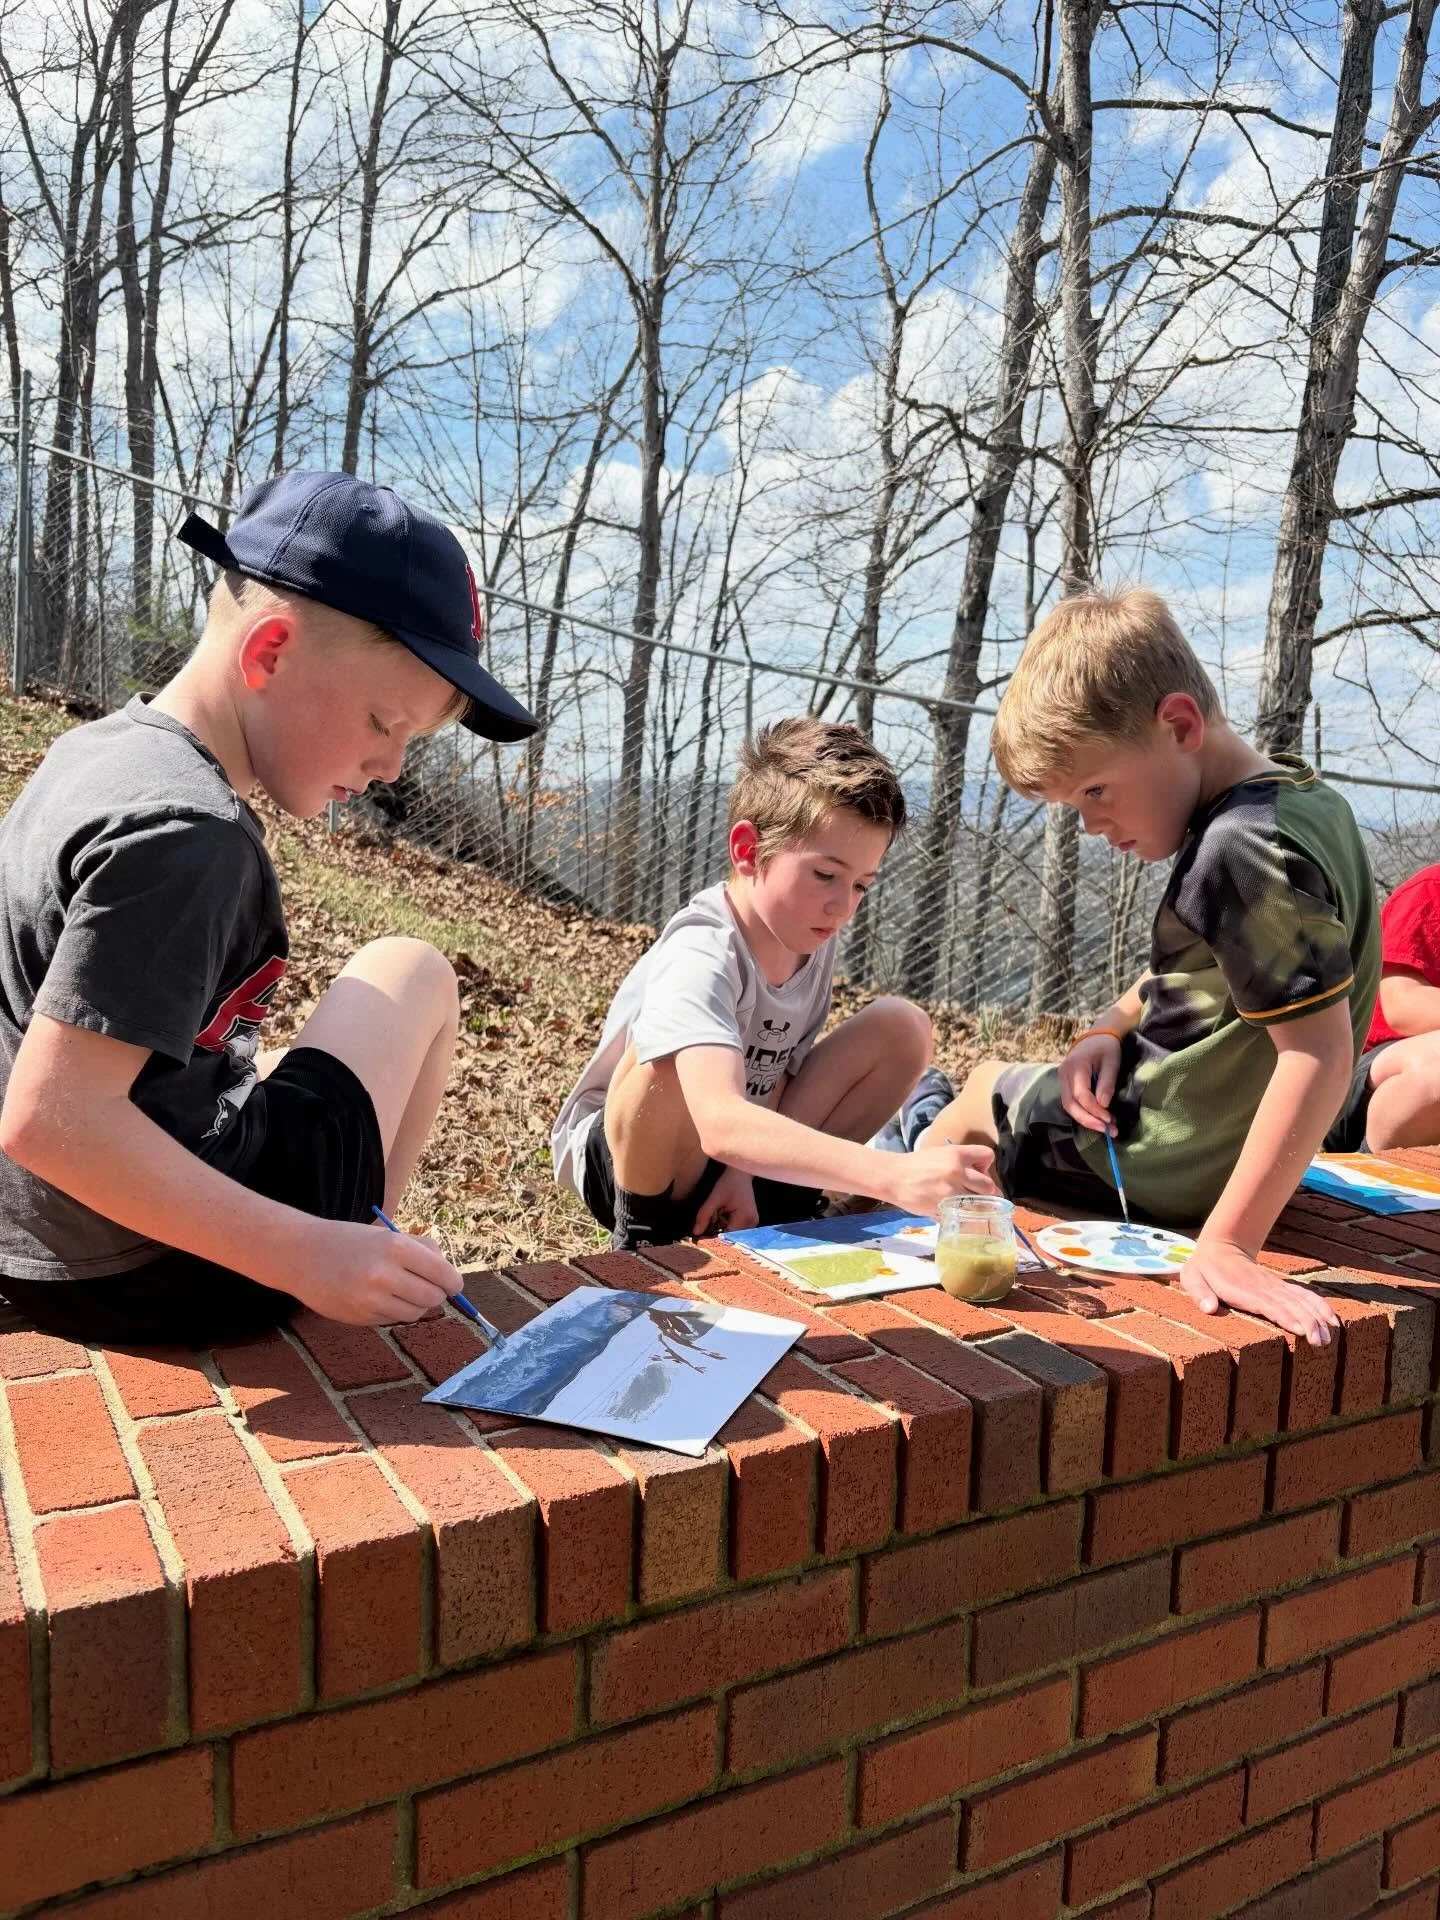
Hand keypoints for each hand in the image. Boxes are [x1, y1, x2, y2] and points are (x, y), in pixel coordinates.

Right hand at [276, 1217, 463, 1325]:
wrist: (301, 1255)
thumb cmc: (350, 1241)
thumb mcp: (387, 1235)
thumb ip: (422, 1251)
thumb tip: (450, 1276)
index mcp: (396, 1247)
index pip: (444, 1274)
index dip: (453, 1282)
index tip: (453, 1285)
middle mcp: (384, 1274)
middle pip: (433, 1297)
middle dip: (435, 1294)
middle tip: (427, 1286)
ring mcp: (371, 1299)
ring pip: (415, 1313)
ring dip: (415, 1304)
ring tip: (400, 1290)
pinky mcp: (360, 1317)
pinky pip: (392, 1320)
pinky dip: (393, 1311)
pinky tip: (377, 1297)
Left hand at [694, 1166, 758, 1236]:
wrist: (741, 1174)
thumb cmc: (728, 1183)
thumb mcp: (714, 1197)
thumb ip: (704, 1215)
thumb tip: (695, 1233)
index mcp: (745, 1218)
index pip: (727, 1236)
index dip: (712, 1238)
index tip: (700, 1239)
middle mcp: (752, 1223)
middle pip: (730, 1237)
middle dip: (717, 1234)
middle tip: (704, 1229)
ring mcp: (753, 1223)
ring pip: (733, 1235)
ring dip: (722, 1230)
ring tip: (715, 1219)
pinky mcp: (751, 1221)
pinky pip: (736, 1230)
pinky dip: (727, 1226)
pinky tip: (722, 1218)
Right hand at [886, 1141, 997, 1215]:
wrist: (894, 1178)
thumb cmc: (917, 1164)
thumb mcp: (940, 1153)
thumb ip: (961, 1161)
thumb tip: (979, 1174)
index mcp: (957, 1154)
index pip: (988, 1156)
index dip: (986, 1165)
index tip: (978, 1171)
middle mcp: (957, 1172)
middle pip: (990, 1185)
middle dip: (986, 1191)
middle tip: (976, 1193)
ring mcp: (951, 1192)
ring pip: (980, 1204)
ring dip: (977, 1206)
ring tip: (967, 1204)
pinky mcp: (944, 1209)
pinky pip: (963, 1216)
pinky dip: (961, 1217)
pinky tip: (953, 1211)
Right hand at [1058, 1032, 1122, 1133]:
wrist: (1098, 1035)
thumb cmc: (1107, 1048)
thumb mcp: (1112, 1062)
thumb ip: (1107, 1083)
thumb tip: (1104, 1105)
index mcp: (1076, 1066)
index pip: (1081, 1094)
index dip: (1094, 1110)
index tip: (1110, 1120)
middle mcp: (1064, 1073)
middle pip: (1069, 1104)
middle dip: (1088, 1120)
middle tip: (1106, 1130)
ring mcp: (1062, 1078)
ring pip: (1067, 1105)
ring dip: (1084, 1119)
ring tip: (1103, 1128)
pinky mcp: (1065, 1082)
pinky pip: (1069, 1101)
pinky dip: (1082, 1112)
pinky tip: (1095, 1119)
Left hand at [1178, 1234, 1339, 1346]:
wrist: (1221, 1247)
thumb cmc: (1204, 1269)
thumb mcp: (1192, 1277)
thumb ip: (1199, 1292)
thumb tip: (1208, 1307)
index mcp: (1243, 1290)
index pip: (1268, 1304)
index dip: (1285, 1316)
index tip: (1300, 1330)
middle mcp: (1264, 1289)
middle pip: (1291, 1306)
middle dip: (1308, 1323)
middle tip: (1321, 1343)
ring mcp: (1275, 1288)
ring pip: (1301, 1302)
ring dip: (1317, 1318)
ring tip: (1330, 1337)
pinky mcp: (1281, 1289)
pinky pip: (1304, 1296)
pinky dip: (1320, 1306)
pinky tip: (1333, 1321)